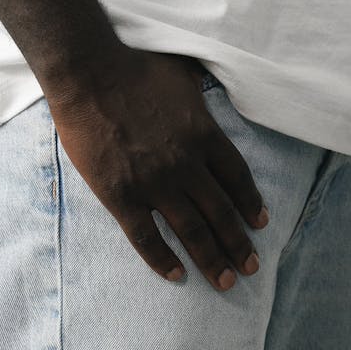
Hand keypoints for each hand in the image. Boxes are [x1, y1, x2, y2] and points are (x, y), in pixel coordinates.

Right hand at [45, 47, 268, 290]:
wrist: (90, 74)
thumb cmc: (137, 68)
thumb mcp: (185, 75)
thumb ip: (203, 93)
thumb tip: (215, 87)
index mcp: (205, 135)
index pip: (238, 178)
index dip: (251, 203)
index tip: (260, 223)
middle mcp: (186, 163)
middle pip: (221, 212)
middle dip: (239, 243)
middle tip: (251, 267)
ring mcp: (154, 183)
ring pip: (192, 230)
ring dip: (212, 259)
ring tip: (226, 281)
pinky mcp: (121, 196)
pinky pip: (146, 237)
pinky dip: (163, 259)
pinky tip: (178, 275)